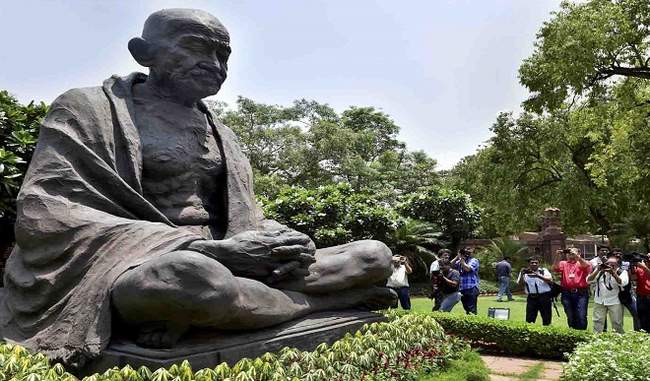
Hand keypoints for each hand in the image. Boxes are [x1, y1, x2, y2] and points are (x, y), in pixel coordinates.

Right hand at [188, 230, 315, 278]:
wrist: (226, 255)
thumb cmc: (238, 243)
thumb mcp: (255, 233)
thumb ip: (268, 233)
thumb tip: (279, 230)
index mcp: (269, 240)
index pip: (289, 239)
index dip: (300, 241)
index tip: (308, 241)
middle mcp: (271, 251)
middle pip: (293, 251)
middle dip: (304, 253)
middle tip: (313, 255)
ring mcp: (269, 262)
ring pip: (289, 263)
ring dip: (301, 264)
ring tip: (310, 266)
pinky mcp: (264, 272)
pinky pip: (280, 273)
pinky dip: (291, 273)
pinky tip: (297, 275)